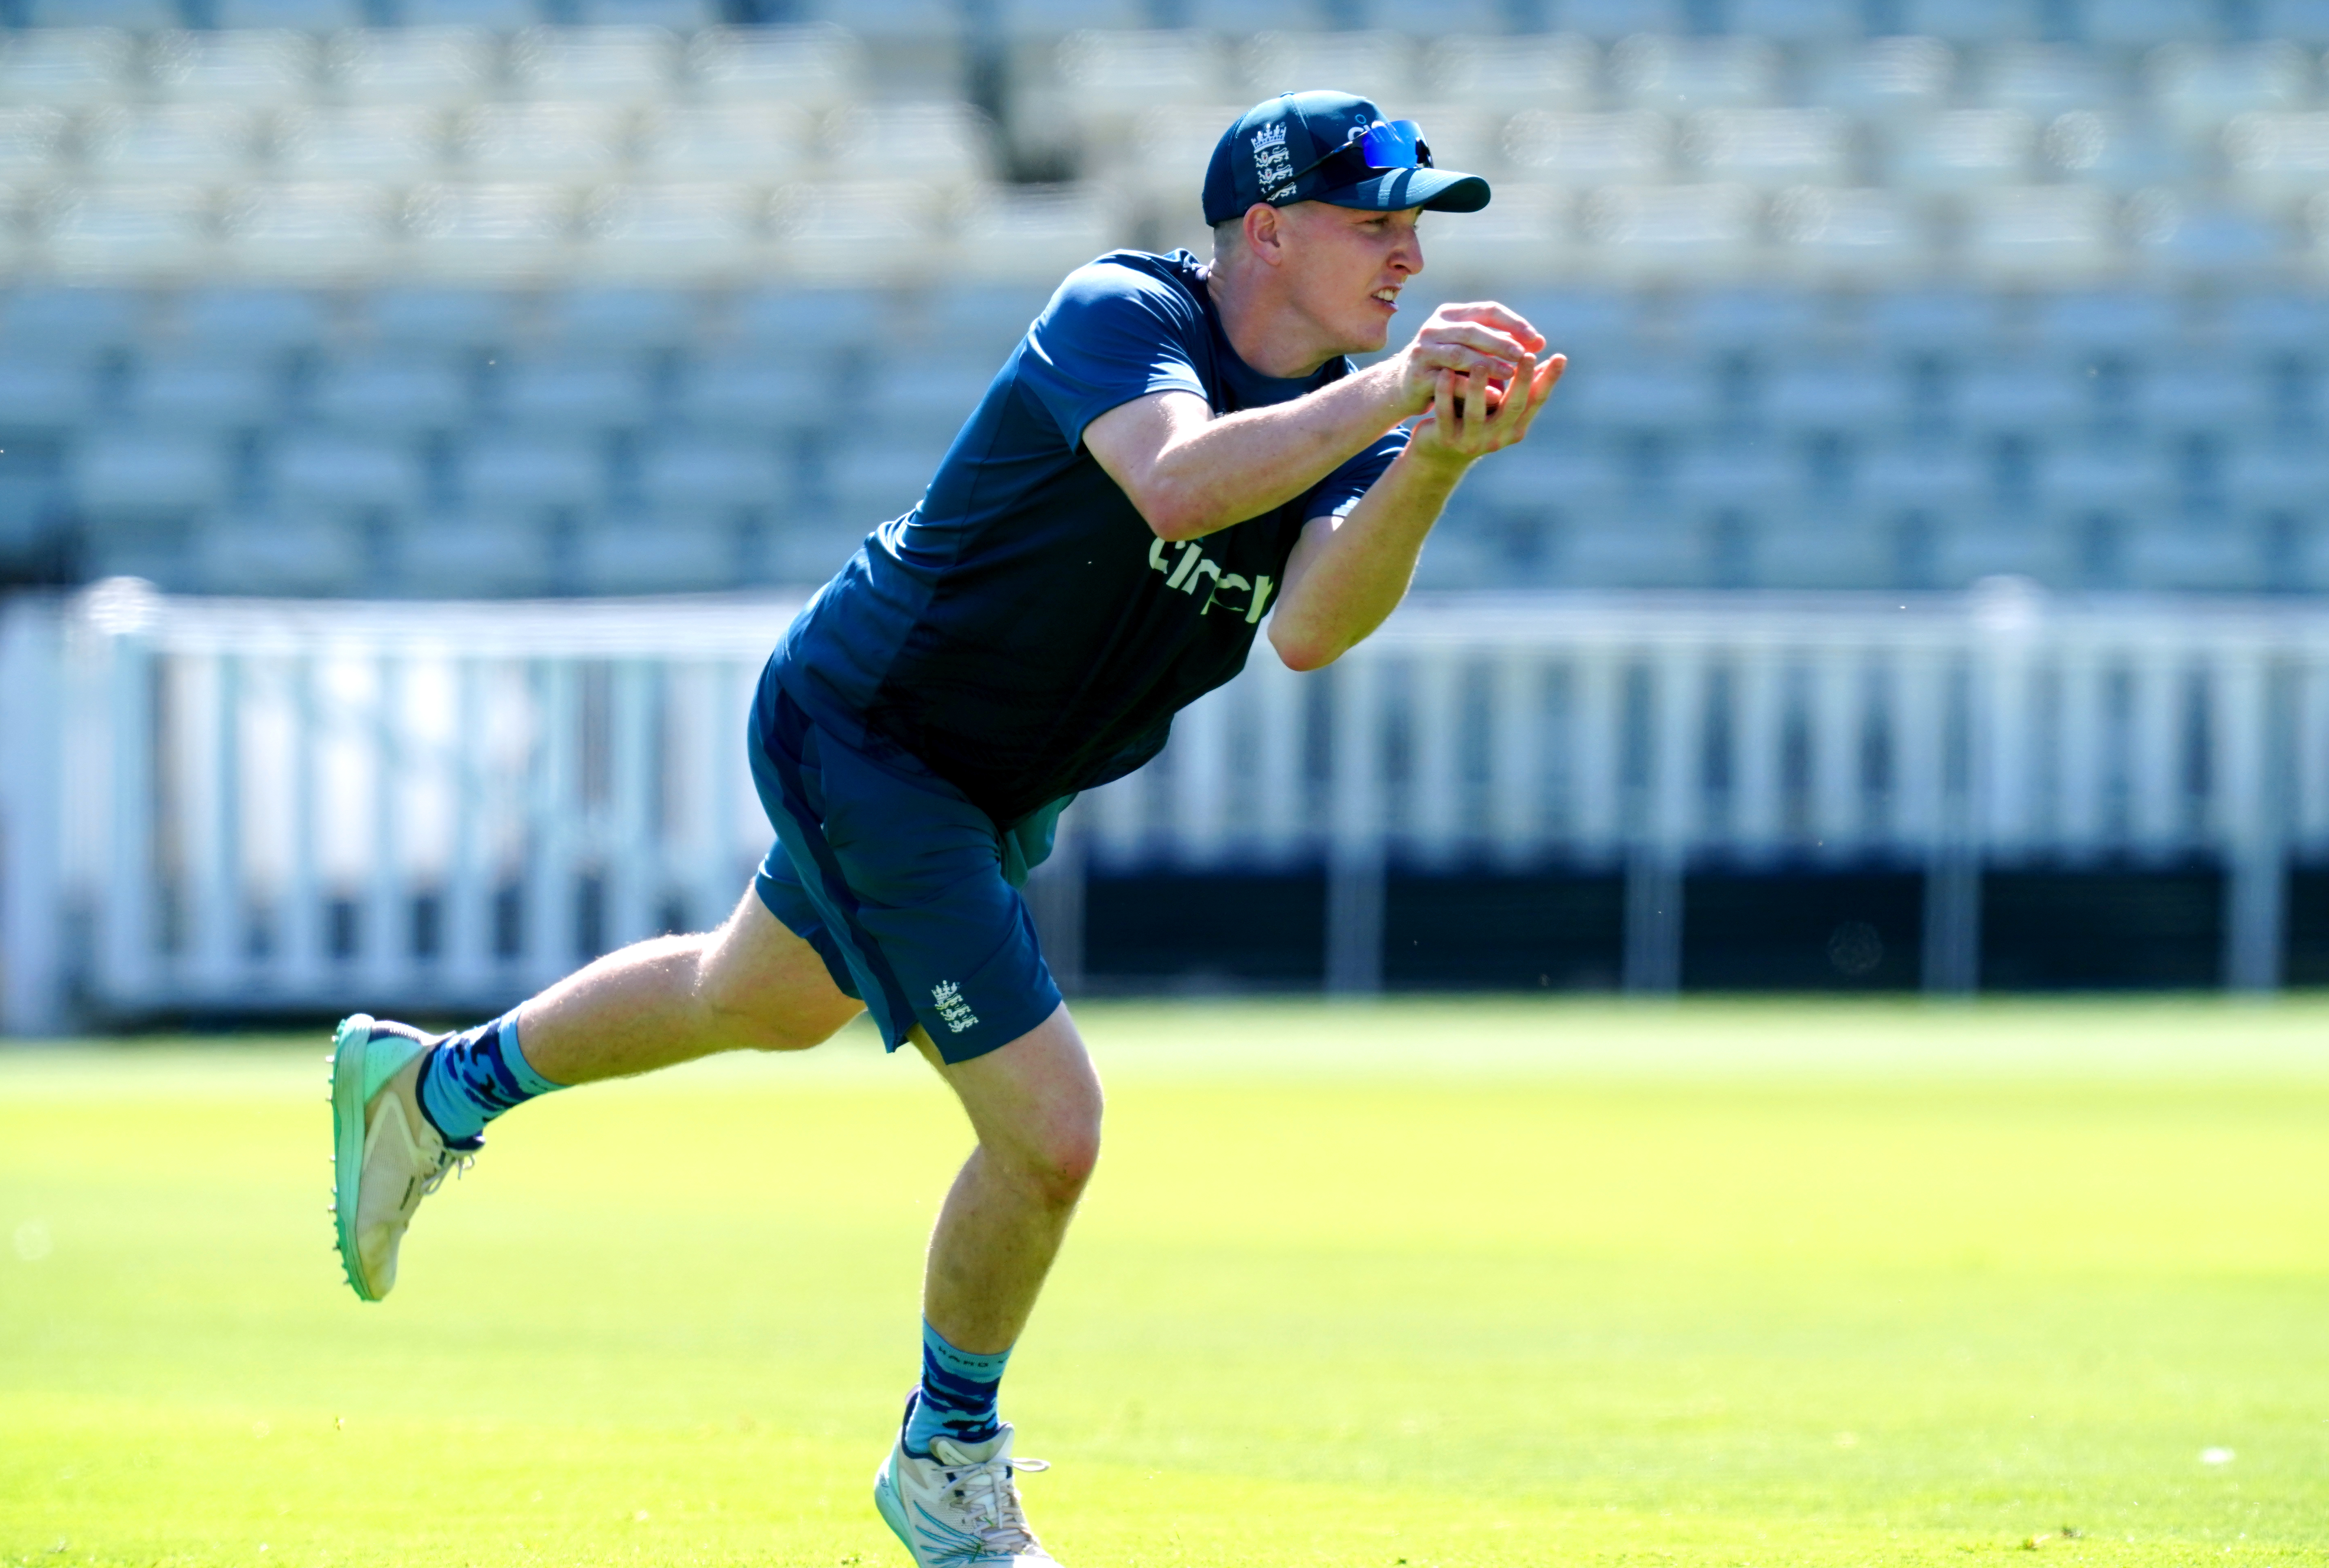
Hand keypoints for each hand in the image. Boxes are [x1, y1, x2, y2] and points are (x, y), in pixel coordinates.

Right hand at [1394, 303, 1545, 416]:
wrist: (1403, 386)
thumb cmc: (1447, 365)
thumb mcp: (1471, 347)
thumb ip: (1500, 342)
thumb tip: (1540, 342)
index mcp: (1450, 314)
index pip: (1488, 310)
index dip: (1514, 324)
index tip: (1536, 339)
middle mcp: (1434, 328)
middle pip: (1473, 330)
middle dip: (1501, 343)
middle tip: (1524, 355)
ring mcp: (1423, 351)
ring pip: (1459, 354)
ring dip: (1488, 364)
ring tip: (1511, 374)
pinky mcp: (1418, 376)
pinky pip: (1448, 381)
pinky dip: (1472, 388)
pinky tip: (1494, 396)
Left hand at [1406, 351, 1564, 465]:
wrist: (1442, 454)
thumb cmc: (1479, 419)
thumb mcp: (1501, 405)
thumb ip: (1521, 385)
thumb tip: (1551, 356)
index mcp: (1516, 427)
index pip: (1536, 401)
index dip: (1549, 380)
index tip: (1560, 357)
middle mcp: (1498, 437)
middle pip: (1513, 407)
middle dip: (1521, 380)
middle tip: (1527, 354)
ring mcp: (1471, 441)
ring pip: (1476, 413)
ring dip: (1479, 387)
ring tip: (1480, 363)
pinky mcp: (1446, 439)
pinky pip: (1445, 414)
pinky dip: (1446, 393)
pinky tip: (1445, 372)